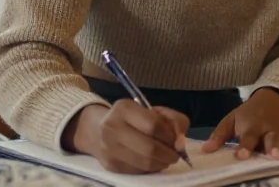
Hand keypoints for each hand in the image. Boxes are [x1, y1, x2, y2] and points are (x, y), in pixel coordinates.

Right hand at [63, 100, 190, 173]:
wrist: (97, 130)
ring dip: (162, 163)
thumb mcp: (153, 111)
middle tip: (175, 154)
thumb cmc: (133, 118)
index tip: (176, 139)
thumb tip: (181, 142)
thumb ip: (174, 120)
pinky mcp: (111, 165)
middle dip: (169, 154)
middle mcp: (112, 127)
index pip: (154, 125)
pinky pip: (138, 171)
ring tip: (165, 158)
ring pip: (145, 163)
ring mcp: (109, 148)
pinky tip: (152, 162)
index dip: (170, 135)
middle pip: (150, 148)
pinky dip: (151, 168)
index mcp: (124, 108)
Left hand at [202, 88, 278, 159]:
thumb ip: (219, 135)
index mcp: (251, 125)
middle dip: (271, 147)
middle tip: (271, 156)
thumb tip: (206, 149)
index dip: (245, 146)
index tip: (242, 156)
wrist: (272, 100)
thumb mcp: (231, 120)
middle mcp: (267, 129)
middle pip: (269, 139)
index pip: (248, 137)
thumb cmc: (248, 114)